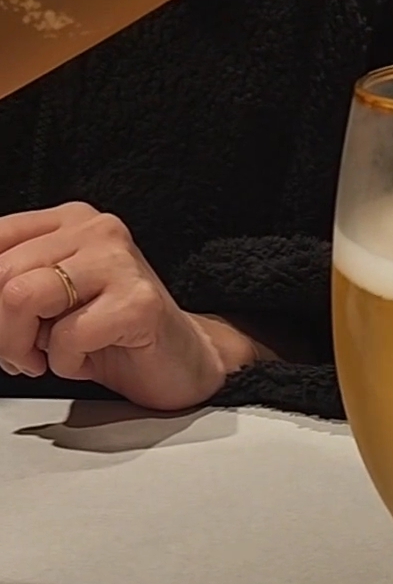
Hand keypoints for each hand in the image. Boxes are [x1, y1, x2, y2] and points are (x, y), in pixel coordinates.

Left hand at [0, 202, 265, 409]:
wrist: (184, 363)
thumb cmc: (113, 337)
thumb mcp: (49, 303)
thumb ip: (13, 287)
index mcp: (68, 220)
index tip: (1, 328)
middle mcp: (95, 229)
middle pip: (1, 272)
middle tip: (19, 354)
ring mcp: (119, 261)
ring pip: (23, 296)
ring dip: (20, 345)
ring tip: (44, 359)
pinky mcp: (138, 302)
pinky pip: (68, 335)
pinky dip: (64, 362)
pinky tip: (84, 360)